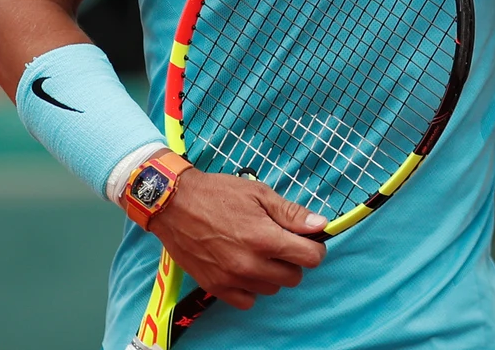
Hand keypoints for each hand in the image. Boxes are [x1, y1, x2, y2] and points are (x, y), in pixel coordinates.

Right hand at [147, 168, 328, 309]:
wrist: (174, 203)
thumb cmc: (218, 193)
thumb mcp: (259, 194)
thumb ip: (292, 213)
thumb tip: (321, 225)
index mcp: (265, 238)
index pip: (310, 258)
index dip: (315, 248)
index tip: (307, 240)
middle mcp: (250, 264)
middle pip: (294, 277)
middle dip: (293, 260)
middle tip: (279, 243)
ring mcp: (231, 278)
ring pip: (271, 289)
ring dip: (272, 273)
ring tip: (258, 251)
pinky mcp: (215, 287)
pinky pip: (247, 301)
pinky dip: (251, 288)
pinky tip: (244, 267)